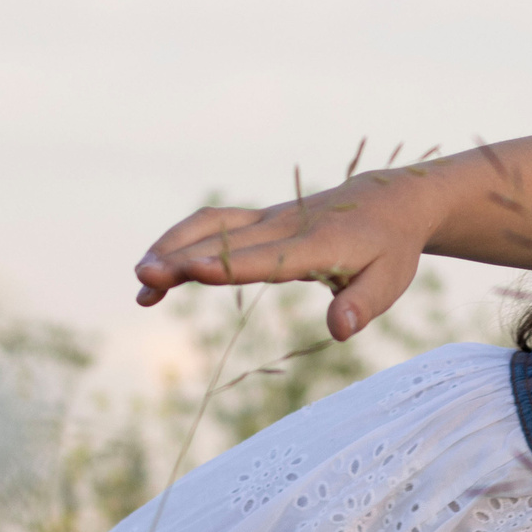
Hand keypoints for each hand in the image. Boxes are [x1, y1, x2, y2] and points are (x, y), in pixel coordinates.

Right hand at [133, 171, 441, 339]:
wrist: (389, 201)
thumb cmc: (390, 249)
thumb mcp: (390, 280)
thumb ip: (364, 305)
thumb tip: (339, 331)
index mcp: (316, 244)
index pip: (266, 257)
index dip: (229, 265)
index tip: (193, 272)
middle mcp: (285, 226)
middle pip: (225, 240)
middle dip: (183, 257)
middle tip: (143, 279)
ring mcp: (268, 219)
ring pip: (211, 225)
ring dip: (173, 246)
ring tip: (141, 282)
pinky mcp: (258, 220)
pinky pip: (213, 226)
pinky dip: (181, 243)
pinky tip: (158, 276)